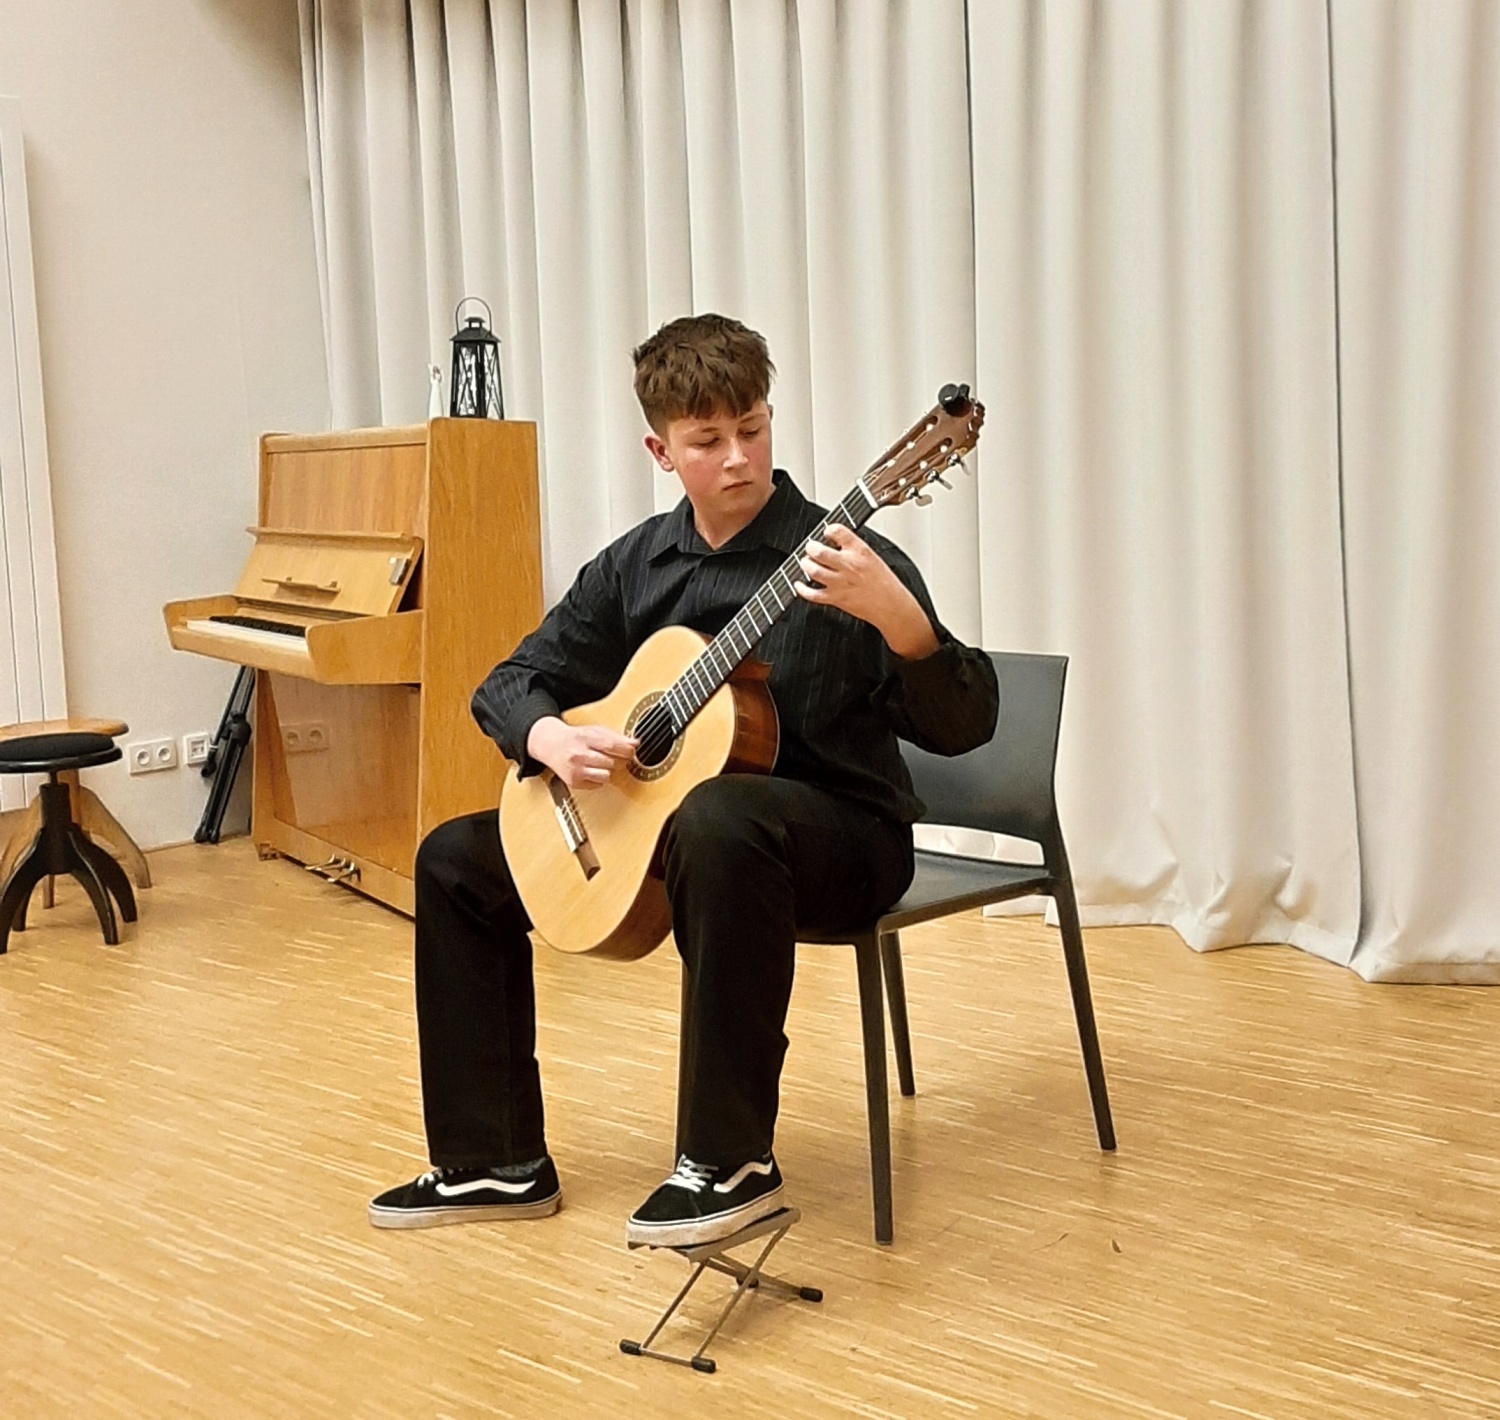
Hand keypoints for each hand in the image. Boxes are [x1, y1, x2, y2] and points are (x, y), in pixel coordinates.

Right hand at [527, 717, 636, 788]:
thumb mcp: (595, 731)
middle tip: (618, 758)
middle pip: (612, 762)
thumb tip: (635, 743)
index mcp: (585, 737)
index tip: (631, 751)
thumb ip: (615, 737)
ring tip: (604, 764)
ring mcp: (575, 769)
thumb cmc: (576, 738)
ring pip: (606, 776)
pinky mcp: (574, 782)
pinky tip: (593, 770)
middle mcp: (579, 754)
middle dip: (620, 761)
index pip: (612, 746)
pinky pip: (598, 784)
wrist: (551, 745)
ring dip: (609, 771)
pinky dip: (599, 779)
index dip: (627, 750)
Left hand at [793, 524, 938, 658]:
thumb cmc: (884, 583)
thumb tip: (836, 543)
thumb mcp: (872, 557)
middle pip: (819, 551)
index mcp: (860, 551)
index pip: (838, 531)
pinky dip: (802, 589)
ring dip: (805, 564)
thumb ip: (854, 549)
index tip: (826, 532)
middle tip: (810, 547)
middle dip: (810, 547)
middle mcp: (848, 564)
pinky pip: (812, 594)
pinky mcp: (836, 598)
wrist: (891, 605)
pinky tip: (799, 584)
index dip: (828, 529)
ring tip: (806, 562)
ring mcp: (840, 582)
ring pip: (813, 570)